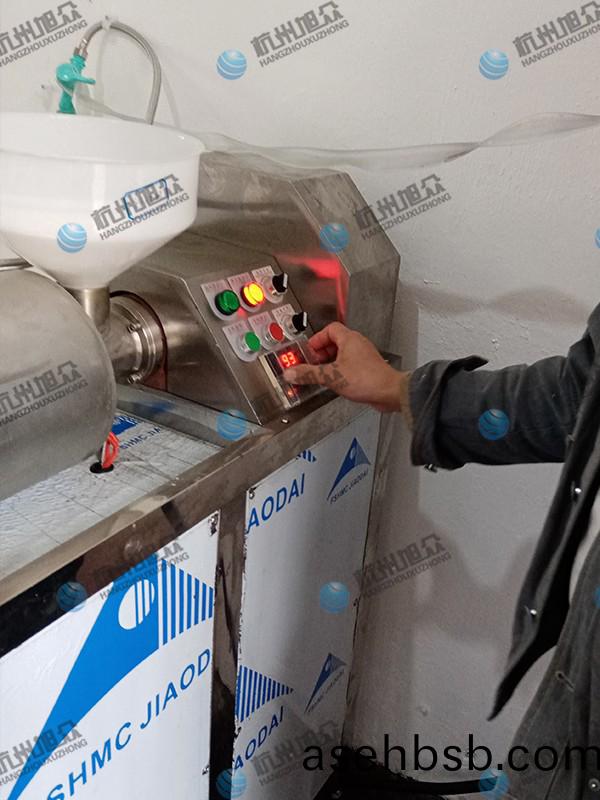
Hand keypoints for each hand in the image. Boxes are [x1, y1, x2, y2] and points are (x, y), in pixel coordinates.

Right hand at [285, 322, 410, 414]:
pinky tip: (335, 382)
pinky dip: (340, 370)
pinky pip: (349, 364)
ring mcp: (364, 356)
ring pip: (342, 354)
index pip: (330, 329)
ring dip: (330, 362)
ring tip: (322, 373)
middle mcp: (358, 344)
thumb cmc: (367, 379)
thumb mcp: (331, 376)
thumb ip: (309, 373)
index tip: (309, 351)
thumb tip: (292, 372)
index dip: (317, 339)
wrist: (389, 392)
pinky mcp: (367, 368)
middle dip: (321, 353)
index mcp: (349, 339)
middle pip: (335, 341)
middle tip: (313, 363)